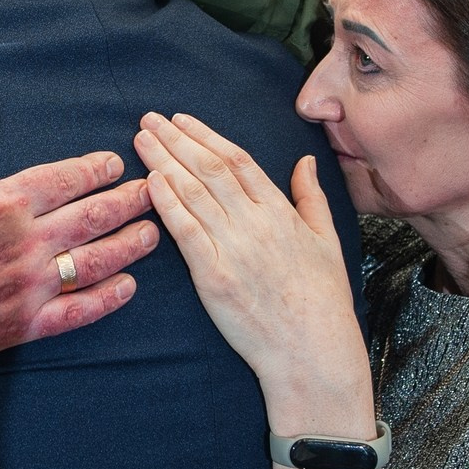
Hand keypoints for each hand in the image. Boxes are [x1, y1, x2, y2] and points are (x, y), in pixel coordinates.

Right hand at [0, 91, 157, 370]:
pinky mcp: (20, 326)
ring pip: (94, 263)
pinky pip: (76, 313)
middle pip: (92, 218)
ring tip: (153, 234)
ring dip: (128, 246)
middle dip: (128, 203)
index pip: (64, 179)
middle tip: (153, 193)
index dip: (95, 170)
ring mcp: (25, 288)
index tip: (115, 165)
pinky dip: (107, 301)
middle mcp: (22, 244)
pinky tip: (128, 287)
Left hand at [134, 112, 370, 432]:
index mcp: (280, 212)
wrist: (313, 350)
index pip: (237, 160)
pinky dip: (166, 203)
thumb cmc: (323, 300)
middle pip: (208, 169)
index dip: (205, 136)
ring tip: (140, 139)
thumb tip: (305, 160)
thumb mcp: (327, 240)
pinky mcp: (214, 276)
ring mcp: (233, 248)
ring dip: (163, 162)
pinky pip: (185, 232)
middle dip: (175, 140)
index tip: (181, 120)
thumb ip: (312, 197)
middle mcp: (255, 222)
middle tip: (148, 118)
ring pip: (193, 193)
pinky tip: (149, 181)